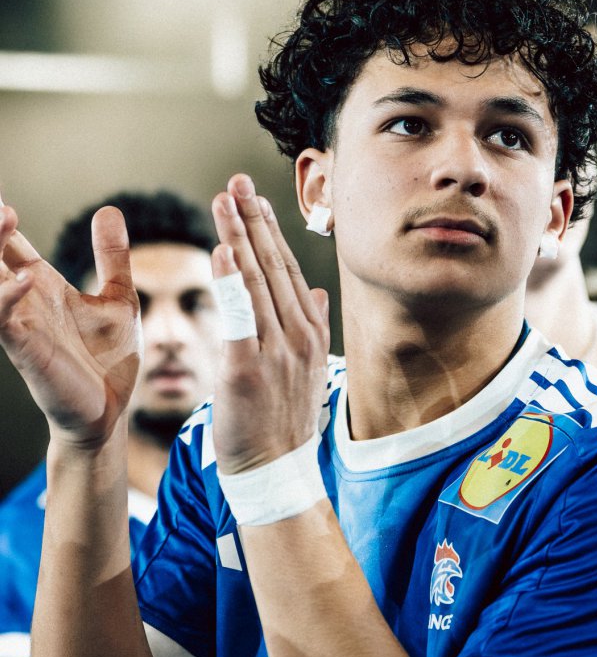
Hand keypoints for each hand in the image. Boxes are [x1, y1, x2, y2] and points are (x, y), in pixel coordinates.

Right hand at [0, 199, 140, 446]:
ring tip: (4, 217)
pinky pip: (4, 320)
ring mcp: (22, 324)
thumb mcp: (119, 299)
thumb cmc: (109, 360)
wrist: (110, 412)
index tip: (1, 198)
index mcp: (44, 286)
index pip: (10, 245)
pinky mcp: (27, 351)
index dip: (0, 220)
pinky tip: (26, 279)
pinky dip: (7, 298)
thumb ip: (112, 258)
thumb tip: (109, 210)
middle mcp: (26, 301)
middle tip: (2, 206)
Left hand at [211, 174, 329, 473]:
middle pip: (271, 266)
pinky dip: (231, 283)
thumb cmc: (284, 424)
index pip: (286, 269)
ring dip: (239, 237)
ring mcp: (273, 352)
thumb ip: (310, 326)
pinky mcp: (247, 371)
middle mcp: (295, 336)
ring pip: (255, 283)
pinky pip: (239, 319)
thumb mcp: (307, 372)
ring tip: (223, 201)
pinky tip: (222, 252)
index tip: (254, 198)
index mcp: (307, 333)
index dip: (268, 231)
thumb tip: (314, 289)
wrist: (277, 473)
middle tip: (235, 183)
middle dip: (252, 220)